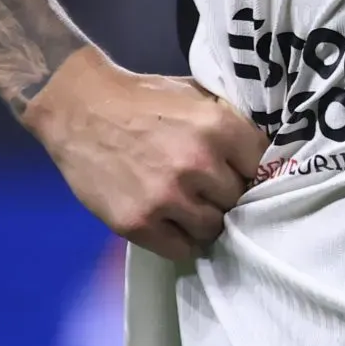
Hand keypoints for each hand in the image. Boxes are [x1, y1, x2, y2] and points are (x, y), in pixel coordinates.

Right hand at [23, 50, 267, 260]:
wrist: (80, 109)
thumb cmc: (143, 99)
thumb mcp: (196, 95)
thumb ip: (229, 123)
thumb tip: (264, 153)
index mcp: (218, 126)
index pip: (262, 167)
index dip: (251, 170)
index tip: (241, 173)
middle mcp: (198, 164)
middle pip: (238, 200)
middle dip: (227, 194)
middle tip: (210, 189)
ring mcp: (167, 197)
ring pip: (213, 228)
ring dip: (205, 220)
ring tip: (190, 206)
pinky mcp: (138, 223)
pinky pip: (181, 249)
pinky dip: (181, 240)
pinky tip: (173, 224)